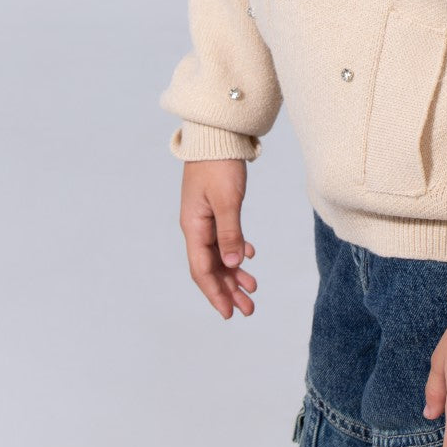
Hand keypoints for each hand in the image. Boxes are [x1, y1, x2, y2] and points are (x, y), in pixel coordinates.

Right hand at [178, 158, 257, 319]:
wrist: (216, 133)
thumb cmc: (219, 164)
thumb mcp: (227, 200)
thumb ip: (230, 233)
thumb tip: (233, 266)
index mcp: (194, 226)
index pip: (202, 269)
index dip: (215, 293)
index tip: (230, 313)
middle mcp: (196, 226)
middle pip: (210, 266)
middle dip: (228, 289)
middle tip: (248, 309)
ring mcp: (204, 217)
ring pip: (218, 254)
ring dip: (234, 273)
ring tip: (253, 289)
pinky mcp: (214, 208)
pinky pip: (223, 238)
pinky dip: (236, 249)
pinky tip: (249, 255)